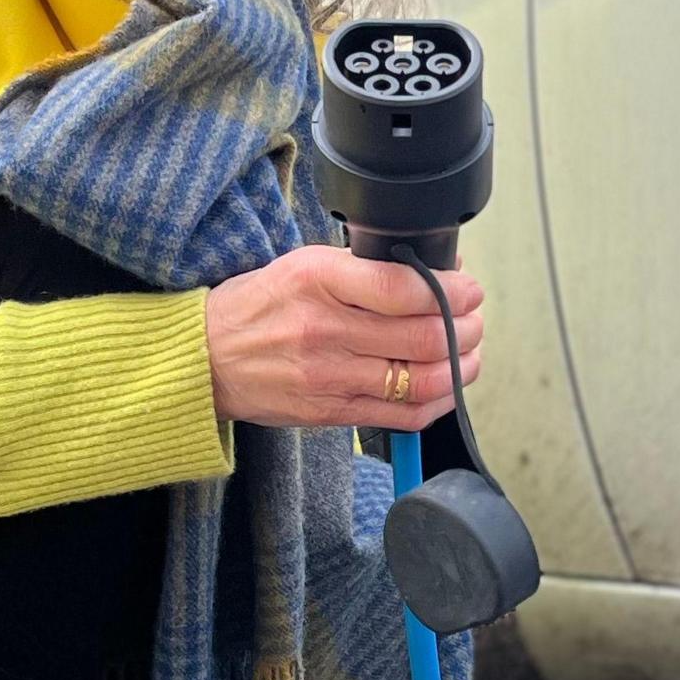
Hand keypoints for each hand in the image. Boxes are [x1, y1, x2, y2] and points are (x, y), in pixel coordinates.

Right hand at [204, 245, 483, 433]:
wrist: (205, 359)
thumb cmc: (259, 306)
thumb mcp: (304, 265)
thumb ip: (366, 267)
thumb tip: (435, 268)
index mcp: (318, 280)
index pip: (404, 288)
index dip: (452, 291)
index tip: (469, 289)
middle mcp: (324, 329)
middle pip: (424, 336)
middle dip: (466, 328)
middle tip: (474, 320)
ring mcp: (328, 376)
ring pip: (421, 379)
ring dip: (460, 366)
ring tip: (468, 353)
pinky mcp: (331, 413)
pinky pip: (401, 415)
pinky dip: (436, 401)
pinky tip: (445, 386)